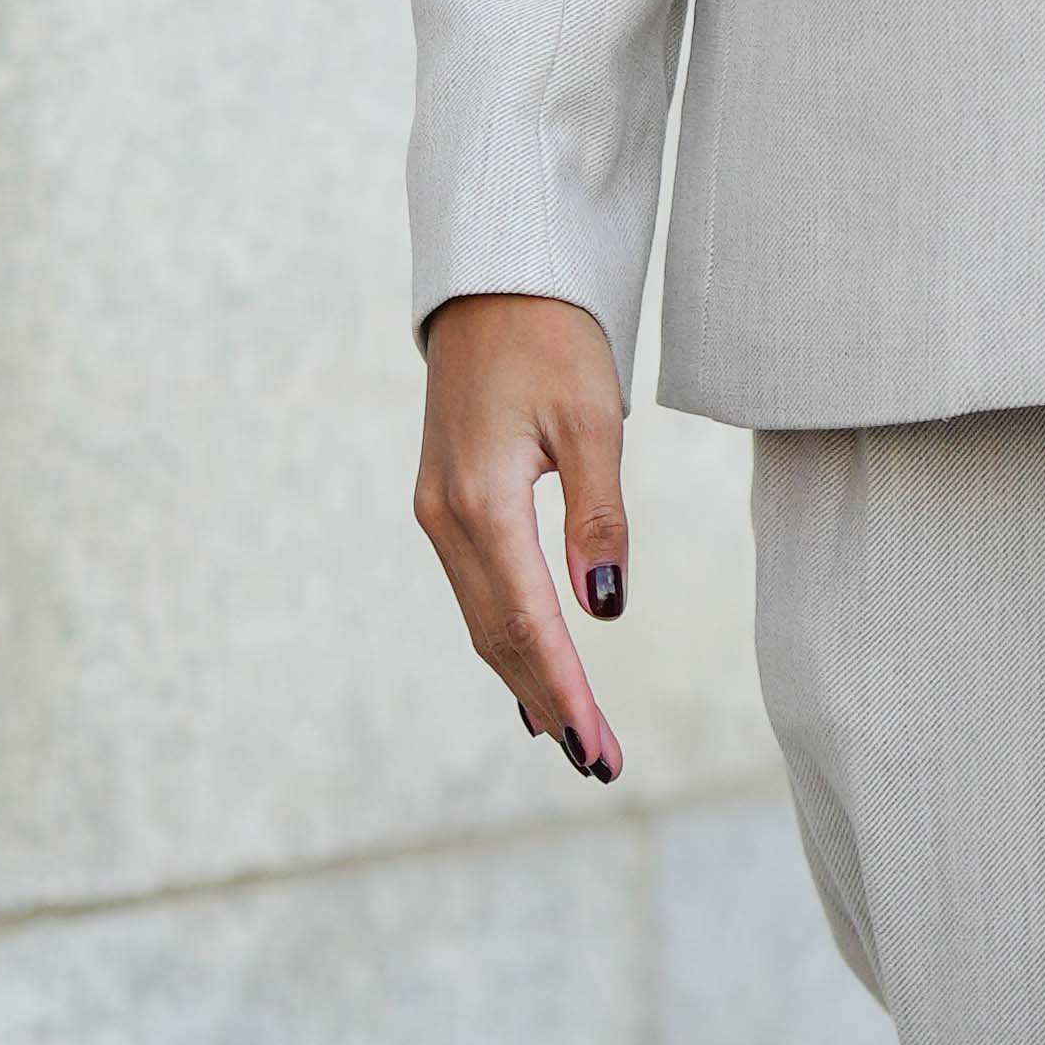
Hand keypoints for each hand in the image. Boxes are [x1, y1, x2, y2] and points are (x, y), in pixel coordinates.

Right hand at [415, 290, 631, 778]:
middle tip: (602, 764)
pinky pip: (477, 592)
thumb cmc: (551, 339)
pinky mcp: (446, 503)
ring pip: (484, 620)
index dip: (563, 692)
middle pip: (500, 636)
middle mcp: (446, 517)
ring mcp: (438, 512)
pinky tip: (528, 682)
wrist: (492, 281)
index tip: (598, 748)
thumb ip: (600, 517)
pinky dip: (506, 642)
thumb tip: (605, 611)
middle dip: (550, 703)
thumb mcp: (593, 420)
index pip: (527, 622)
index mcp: (482, 501)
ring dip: (528, 681)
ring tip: (575, 739)